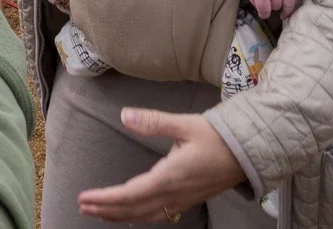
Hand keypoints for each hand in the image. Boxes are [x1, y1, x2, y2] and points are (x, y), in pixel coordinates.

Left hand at [78, 110, 245, 223]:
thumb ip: (153, 122)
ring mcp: (182, 200)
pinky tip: (133, 215)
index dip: (105, 198)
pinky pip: (159, 215)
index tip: (85, 198)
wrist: (250, 152)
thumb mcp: (185, 125)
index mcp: (169, 177)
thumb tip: (125, 115)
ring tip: (100, 213)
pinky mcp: (188, 199)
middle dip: (106, 209)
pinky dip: (140, 216)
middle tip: (83, 207)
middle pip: (133, 209)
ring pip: (145, 215)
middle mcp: (174, 194)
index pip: (130, 194)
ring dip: (120, 216)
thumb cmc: (218, 137)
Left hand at [243, 0, 296, 19]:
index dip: (264, 14)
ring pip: (286, 4)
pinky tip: (287, 7)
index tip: (264, 14)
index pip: (265, 10)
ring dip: (282, 6)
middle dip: (272, 6)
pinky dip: (291, 4)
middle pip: (276, 6)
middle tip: (269, 2)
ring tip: (279, 6)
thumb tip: (260, 9)